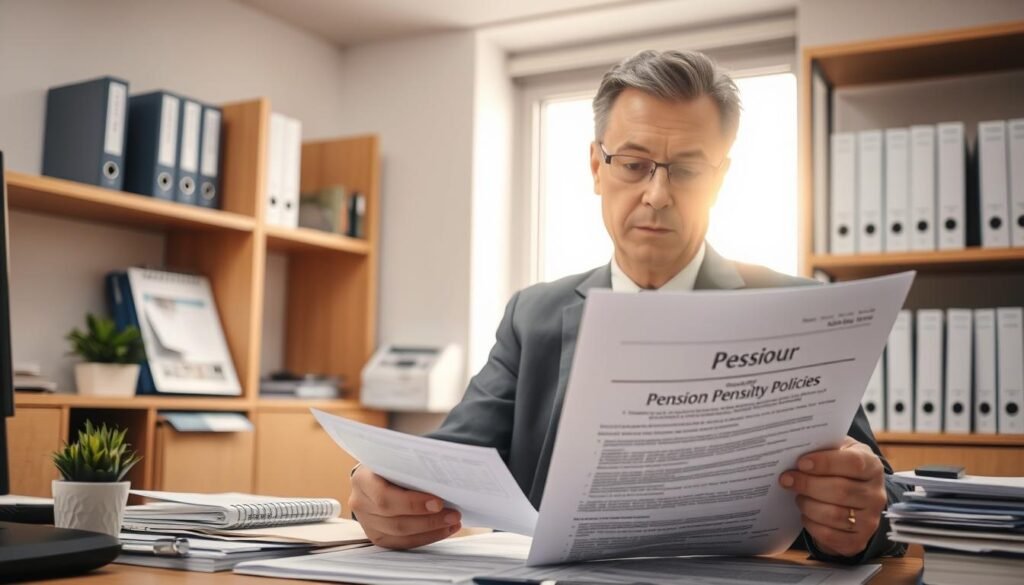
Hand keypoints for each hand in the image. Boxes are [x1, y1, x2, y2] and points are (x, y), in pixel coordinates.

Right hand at [349, 465, 461, 548]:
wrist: (377, 475)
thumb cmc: (392, 465)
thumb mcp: (397, 460)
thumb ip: (412, 468)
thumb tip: (444, 479)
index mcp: (362, 479)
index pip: (384, 496)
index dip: (412, 503)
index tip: (438, 502)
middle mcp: (359, 502)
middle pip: (393, 519)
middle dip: (428, 519)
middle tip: (453, 514)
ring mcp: (366, 522)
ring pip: (399, 534)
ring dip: (430, 530)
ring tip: (453, 522)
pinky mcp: (376, 535)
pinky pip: (402, 543)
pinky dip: (425, 538)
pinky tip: (443, 530)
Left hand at [779, 437, 886, 557]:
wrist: (853, 501)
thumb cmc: (840, 470)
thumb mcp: (838, 452)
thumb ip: (823, 447)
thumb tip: (794, 446)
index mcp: (872, 467)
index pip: (854, 463)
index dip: (825, 463)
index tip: (801, 462)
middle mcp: (876, 495)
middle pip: (841, 491)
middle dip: (808, 484)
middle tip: (786, 479)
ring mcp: (870, 520)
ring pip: (834, 515)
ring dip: (808, 505)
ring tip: (798, 496)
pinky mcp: (858, 541)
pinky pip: (830, 535)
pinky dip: (811, 524)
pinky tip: (805, 515)